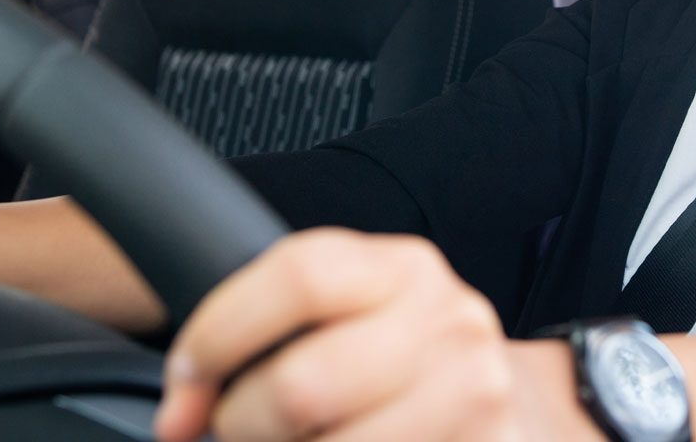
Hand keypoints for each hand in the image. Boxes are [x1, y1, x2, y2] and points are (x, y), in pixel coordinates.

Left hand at [155, 228, 598, 441]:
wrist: (514, 407)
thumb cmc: (402, 367)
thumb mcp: (357, 316)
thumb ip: (276, 326)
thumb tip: (181, 410)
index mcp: (405, 269)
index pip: (298, 276)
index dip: (218, 335)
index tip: (185, 385)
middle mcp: (449, 324)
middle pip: (301, 384)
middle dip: (243, 425)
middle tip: (238, 432)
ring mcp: (474, 397)